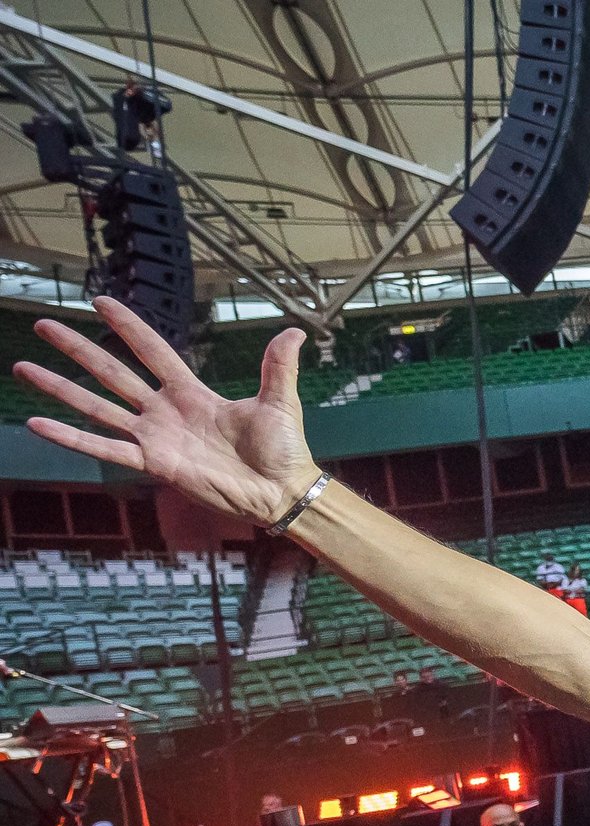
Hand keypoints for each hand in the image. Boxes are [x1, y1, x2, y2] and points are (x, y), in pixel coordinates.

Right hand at [15, 297, 319, 525]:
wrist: (281, 492)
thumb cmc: (283, 449)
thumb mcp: (280, 401)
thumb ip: (278, 365)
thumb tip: (294, 330)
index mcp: (192, 392)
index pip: (152, 350)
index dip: (127, 327)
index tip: (100, 301)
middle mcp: (166, 411)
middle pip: (111, 372)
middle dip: (77, 349)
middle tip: (44, 325)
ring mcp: (155, 437)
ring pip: (97, 406)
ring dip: (60, 388)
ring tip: (24, 368)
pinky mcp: (152, 463)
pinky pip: (104, 447)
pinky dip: (71, 437)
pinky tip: (38, 423)